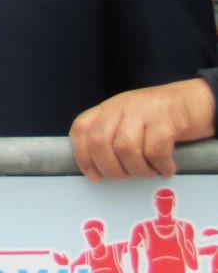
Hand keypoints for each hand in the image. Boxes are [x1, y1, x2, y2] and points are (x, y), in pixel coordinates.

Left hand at [70, 77, 216, 179]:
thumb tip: (99, 170)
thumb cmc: (160, 117)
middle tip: (127, 176)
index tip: (94, 176)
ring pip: (125, 148)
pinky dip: (160, 166)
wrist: (194, 100)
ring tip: (150, 172)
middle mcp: (120, 107)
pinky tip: (166, 168)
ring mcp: (142, 110)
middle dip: (111, 168)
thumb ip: (113, 136)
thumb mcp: (129, 121)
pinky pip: (155, 150)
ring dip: (138, 169)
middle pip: (100, 142)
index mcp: (107, 108)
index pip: (81, 129)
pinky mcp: (164, 118)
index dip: (82, 156)